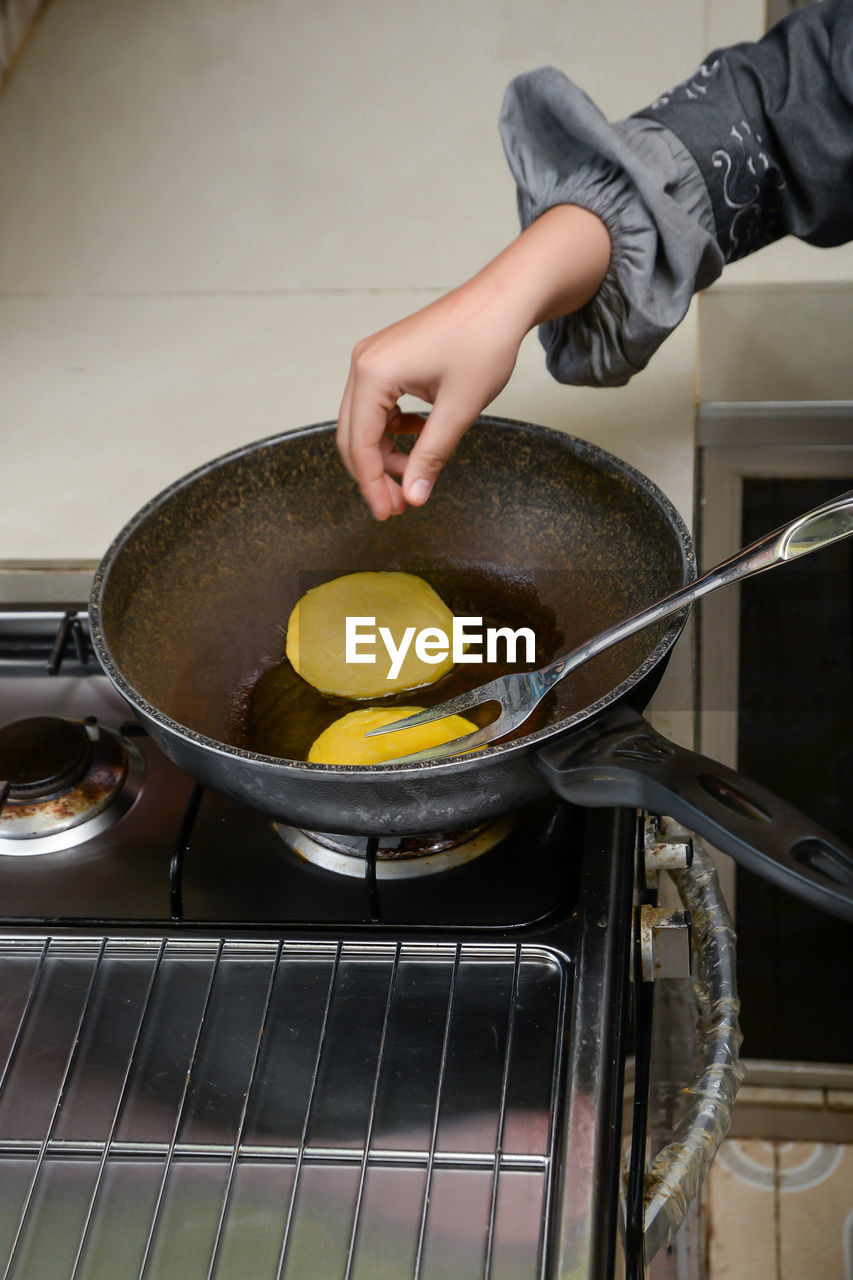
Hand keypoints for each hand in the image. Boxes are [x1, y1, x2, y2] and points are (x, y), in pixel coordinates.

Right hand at [337, 205, 610, 518]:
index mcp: (374, 373)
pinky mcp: (386, 359)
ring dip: (385, 454)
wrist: (503, 299)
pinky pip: (377, 406)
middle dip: (375, 474)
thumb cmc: (484, 343)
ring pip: (364, 423)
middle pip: (353, 435)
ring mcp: (372, 359)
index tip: (389, 514)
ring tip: (414, 476)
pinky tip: (421, 437)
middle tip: (399, 506)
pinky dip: (394, 430)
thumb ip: (431, 456)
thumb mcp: (459, 410)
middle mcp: (363, 363)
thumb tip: (413, 497)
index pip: (360, 443)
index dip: (372, 484)